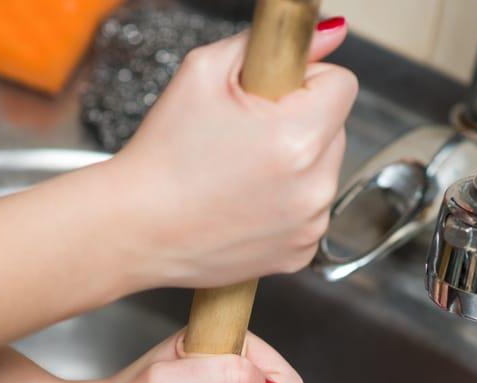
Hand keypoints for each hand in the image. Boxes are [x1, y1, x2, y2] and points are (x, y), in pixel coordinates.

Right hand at [109, 19, 356, 289]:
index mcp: (298, 137)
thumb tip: (327, 34)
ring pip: (322, 172)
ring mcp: (308, 226)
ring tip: (237, 174)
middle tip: (242, 137)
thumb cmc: (161, 156)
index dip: (303, 81)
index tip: (269, 96)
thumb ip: (268, 44)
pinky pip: (308, 212)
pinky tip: (242, 205)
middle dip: (298, 124)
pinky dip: (283, 206)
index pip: (342, 84)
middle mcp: (314, 187)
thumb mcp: (203, 73)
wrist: (134, 229)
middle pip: (335, 129)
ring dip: (293, 166)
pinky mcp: (298, 254)